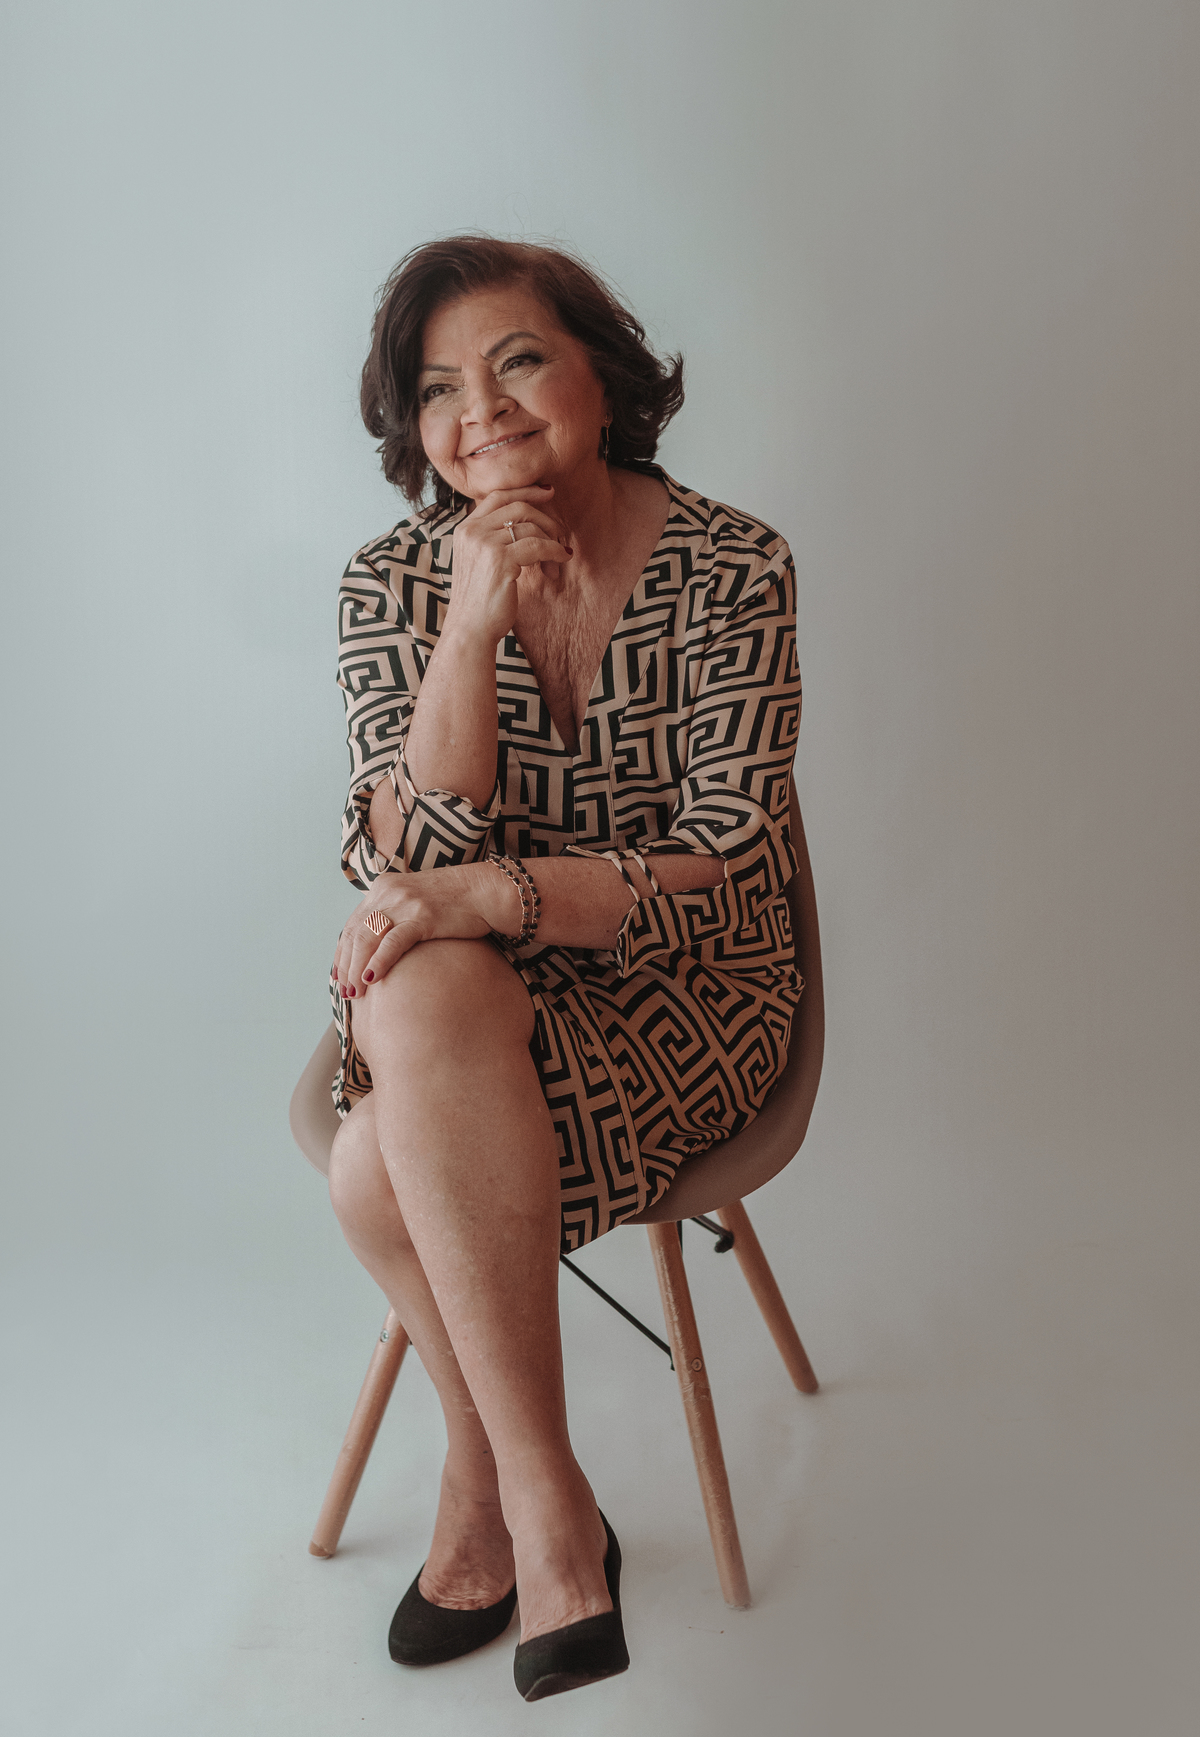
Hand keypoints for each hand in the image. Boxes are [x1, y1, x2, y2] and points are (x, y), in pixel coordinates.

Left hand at [332, 863, 517, 997]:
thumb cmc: (455, 903)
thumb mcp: (416, 902)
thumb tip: (378, 949)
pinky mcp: (422, 915)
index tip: (339, 977)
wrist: (487, 890)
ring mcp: (405, 903)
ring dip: (357, 969)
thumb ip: (395, 917)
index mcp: (383, 888)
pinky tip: (372, 979)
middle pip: (354, 933)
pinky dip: (379, 962)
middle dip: (346, 966)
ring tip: (355, 993)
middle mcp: (388, 893)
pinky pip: (393, 942)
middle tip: (345, 992)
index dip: (342, 953)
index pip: (352, 925)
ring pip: (367, 938)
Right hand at [443, 486, 572, 647]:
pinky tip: (562, 559)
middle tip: (560, 533)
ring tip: (559, 557)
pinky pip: (538, 545)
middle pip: (518, 506)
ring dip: (551, 539)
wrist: (470, 629)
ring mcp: (485, 544)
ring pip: (530, 526)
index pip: (498, 496)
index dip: (526, 490)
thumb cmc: (479, 600)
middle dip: (545, 517)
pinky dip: (554, 551)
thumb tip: (523, 522)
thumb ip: (491, 539)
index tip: (548, 492)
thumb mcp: (478, 561)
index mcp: (465, 529)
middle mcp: (472, 531)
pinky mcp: (500, 560)